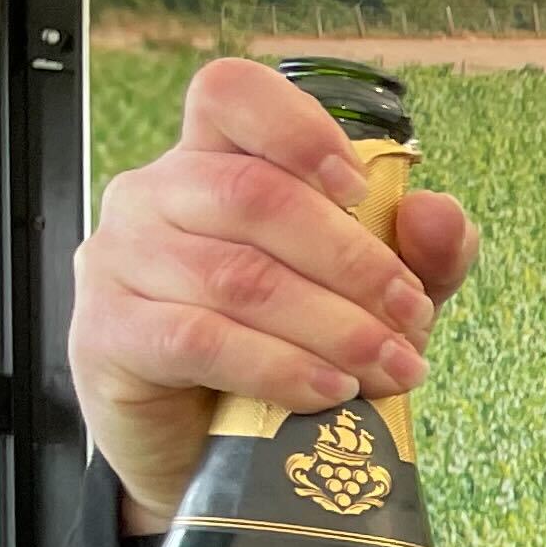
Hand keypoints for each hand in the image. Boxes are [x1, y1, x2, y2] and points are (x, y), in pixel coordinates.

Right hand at [68, 56, 479, 529]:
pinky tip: (328, 390)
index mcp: (214, 160)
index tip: (359, 190)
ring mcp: (120, 262)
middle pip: (254, 196)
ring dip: (334, 327)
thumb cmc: (290, 349)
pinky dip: (280, 366)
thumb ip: (421, 253)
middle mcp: (154, 196)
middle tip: (410, 318)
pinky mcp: (107, 335)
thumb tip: (438, 215)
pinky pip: (200, 339)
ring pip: (238, 276)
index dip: (299, 128)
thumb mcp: (373, 296)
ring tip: (389, 368)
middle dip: (354, 262)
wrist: (215, 452)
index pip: (232, 94)